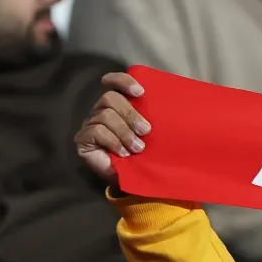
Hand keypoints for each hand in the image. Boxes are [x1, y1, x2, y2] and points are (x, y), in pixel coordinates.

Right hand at [76, 72, 149, 188]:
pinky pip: (96, 131)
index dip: (123, 81)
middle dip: (130, 114)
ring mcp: (90, 124)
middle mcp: (100, 111)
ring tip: (137, 148)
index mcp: (117, 105)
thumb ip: (156, 116)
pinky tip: (123, 153)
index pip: (112, 82)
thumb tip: (179, 101)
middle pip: (109, 98)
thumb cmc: (146, 154)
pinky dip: (113, 141)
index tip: (140, 92)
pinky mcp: (83, 140)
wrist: (135, 180)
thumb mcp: (154, 134)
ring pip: (105, 115)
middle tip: (146, 131)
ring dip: (124, 132)